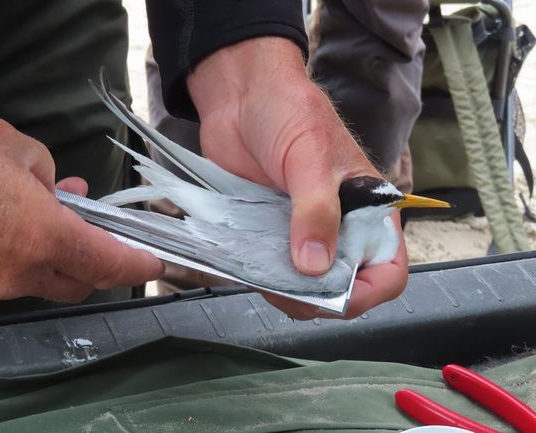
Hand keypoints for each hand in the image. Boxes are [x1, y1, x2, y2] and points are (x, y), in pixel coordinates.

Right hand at [0, 92, 162, 302]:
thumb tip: (56, 193)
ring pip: (43, 280)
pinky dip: (27, 256)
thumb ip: (49, 177)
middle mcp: (17, 272)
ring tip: (57, 209)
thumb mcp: (13, 144)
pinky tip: (19, 219)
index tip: (154, 260)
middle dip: (99, 263)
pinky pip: (10, 275)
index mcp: (41, 238)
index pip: (107, 265)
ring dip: (61, 256)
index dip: (136, 264)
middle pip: (78, 282)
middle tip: (104, 230)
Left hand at [187, 37, 407, 318]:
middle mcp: (340, 229)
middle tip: (283, 286)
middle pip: (343, 289)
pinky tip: (248, 267)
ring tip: (263, 274)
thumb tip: (314, 266)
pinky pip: (272, 271)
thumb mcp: (309, 159)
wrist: (241, 96)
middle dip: (317, 298)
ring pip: (304, 287)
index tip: (333, 296)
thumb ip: (316, 211)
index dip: (367, 293)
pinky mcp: (270, 233)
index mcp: (369, 211)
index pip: (387, 271)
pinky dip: (262, 278)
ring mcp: (302, 234)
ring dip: (285, 292)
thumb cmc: (289, 112)